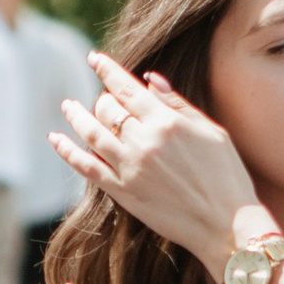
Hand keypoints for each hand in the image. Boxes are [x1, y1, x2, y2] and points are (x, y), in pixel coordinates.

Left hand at [50, 52, 259, 266]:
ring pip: (92, 134)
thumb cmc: (227, 176)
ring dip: (76, 117)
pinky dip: (68, 151)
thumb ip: (178, 104)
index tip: (95, 58)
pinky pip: (86, 167)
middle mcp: (144, 141)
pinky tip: (56, 139)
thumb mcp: (211, 131)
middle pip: (107, 109)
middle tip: (100, 96)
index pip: (127, 87)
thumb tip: (149, 79)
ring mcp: (130, 167)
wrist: (226, 225)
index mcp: (166, 121)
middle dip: (101, 98)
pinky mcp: (122, 193)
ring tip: (67, 106)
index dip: (107, 70)